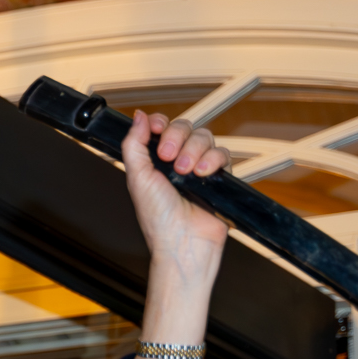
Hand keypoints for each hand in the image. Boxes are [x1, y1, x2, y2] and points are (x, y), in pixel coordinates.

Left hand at [122, 110, 230, 279]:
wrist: (182, 242)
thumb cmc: (158, 219)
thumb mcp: (137, 178)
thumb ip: (135, 144)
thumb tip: (139, 116)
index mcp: (155, 161)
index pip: (162, 127)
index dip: (161, 123)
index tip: (156, 129)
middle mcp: (177, 162)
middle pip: (185, 127)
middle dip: (176, 138)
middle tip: (168, 159)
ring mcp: (198, 168)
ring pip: (204, 137)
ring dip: (194, 151)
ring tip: (186, 172)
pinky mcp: (218, 177)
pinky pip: (223, 153)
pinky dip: (214, 159)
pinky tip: (203, 174)